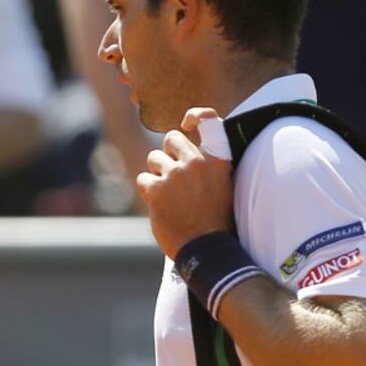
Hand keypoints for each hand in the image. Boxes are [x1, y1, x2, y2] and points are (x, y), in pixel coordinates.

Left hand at [136, 108, 233, 258]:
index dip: (196, 116)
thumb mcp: (222, 187)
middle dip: (169, 152)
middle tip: (175, 176)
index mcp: (218, 160)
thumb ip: (207, 166)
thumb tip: (185, 150)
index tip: (187, 124)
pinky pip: (143, 179)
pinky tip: (160, 206)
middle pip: (171, 138)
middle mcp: (197, 162)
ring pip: (154, 159)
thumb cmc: (214, 222)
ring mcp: (176, 174)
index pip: (209, 120)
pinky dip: (148, 191)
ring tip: (171, 197)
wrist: (206, 249)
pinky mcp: (157, 189)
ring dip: (158, 175)